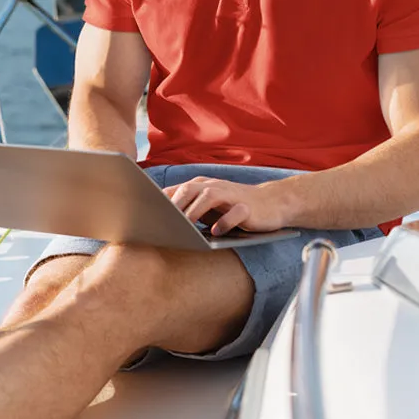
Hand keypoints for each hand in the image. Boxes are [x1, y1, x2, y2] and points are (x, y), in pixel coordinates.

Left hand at [162, 176, 290, 234]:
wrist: (272, 203)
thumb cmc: (233, 206)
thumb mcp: (208, 206)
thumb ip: (188, 210)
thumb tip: (161, 224)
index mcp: (201, 186)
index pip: (177, 190)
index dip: (161, 200)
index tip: (146, 215)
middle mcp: (214, 186)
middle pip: (189, 189)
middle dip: (174, 204)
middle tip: (161, 221)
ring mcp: (231, 195)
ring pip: (209, 196)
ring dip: (195, 210)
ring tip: (184, 226)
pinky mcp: (247, 207)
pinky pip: (235, 212)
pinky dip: (225, 221)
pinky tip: (216, 232)